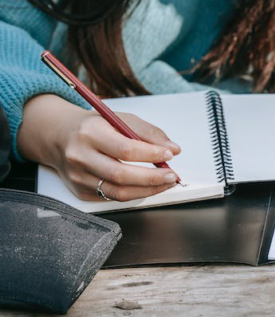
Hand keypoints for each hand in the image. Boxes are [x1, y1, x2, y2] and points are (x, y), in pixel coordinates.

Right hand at [18, 94, 181, 200]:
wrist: (60, 137)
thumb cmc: (94, 126)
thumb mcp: (120, 119)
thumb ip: (148, 132)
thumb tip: (173, 148)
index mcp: (90, 133)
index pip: (125, 149)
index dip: (151, 154)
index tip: (169, 154)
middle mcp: (80, 157)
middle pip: (121, 175)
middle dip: (152, 178)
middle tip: (172, 175)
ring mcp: (78, 177)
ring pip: (118, 192)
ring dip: (147, 190)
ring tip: (165, 183)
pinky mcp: (80, 191)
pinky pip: (112, 197)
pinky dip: (134, 193)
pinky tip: (147, 186)